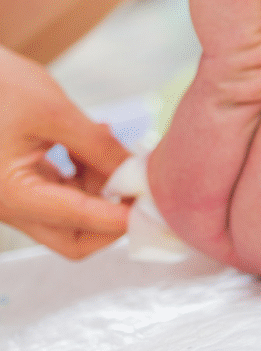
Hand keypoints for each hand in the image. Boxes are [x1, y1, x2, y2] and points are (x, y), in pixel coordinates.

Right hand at [0, 47, 129, 258]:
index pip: (79, 222)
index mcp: (10, 196)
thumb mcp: (54, 112)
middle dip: (112, 216)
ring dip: (100, 187)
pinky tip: (94, 138)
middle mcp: (7, 207)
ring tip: (110, 141)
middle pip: (74, 238)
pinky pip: (60, 193)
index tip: (156, 205)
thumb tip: (137, 174)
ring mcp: (11, 198)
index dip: (123, 216)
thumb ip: (98, 147)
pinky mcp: (16, 182)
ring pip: (71, 216)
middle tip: (139, 182)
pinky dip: (85, 174)